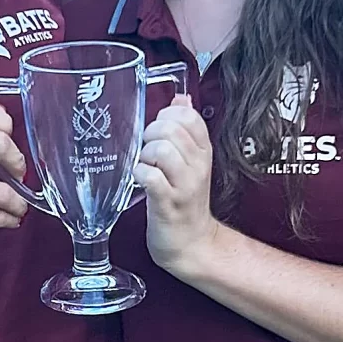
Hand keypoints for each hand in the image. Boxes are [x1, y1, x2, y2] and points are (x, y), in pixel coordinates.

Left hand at [132, 95, 222, 279]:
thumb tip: (181, 98)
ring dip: (144, 156)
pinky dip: (139, 175)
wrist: (191, 243)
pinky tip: (140, 181)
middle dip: (151, 134)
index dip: (167, 116)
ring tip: (145, 167)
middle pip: (171, 129)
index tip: (160, 131)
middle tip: (147, 152)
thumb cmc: (185, 200)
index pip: (189, 116)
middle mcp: (197, 165)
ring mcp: (184, 185)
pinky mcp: (167, 203)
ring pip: (160, 150)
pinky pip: (150, 177)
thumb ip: (185, 128)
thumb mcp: (191, 160)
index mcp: (203, 151)